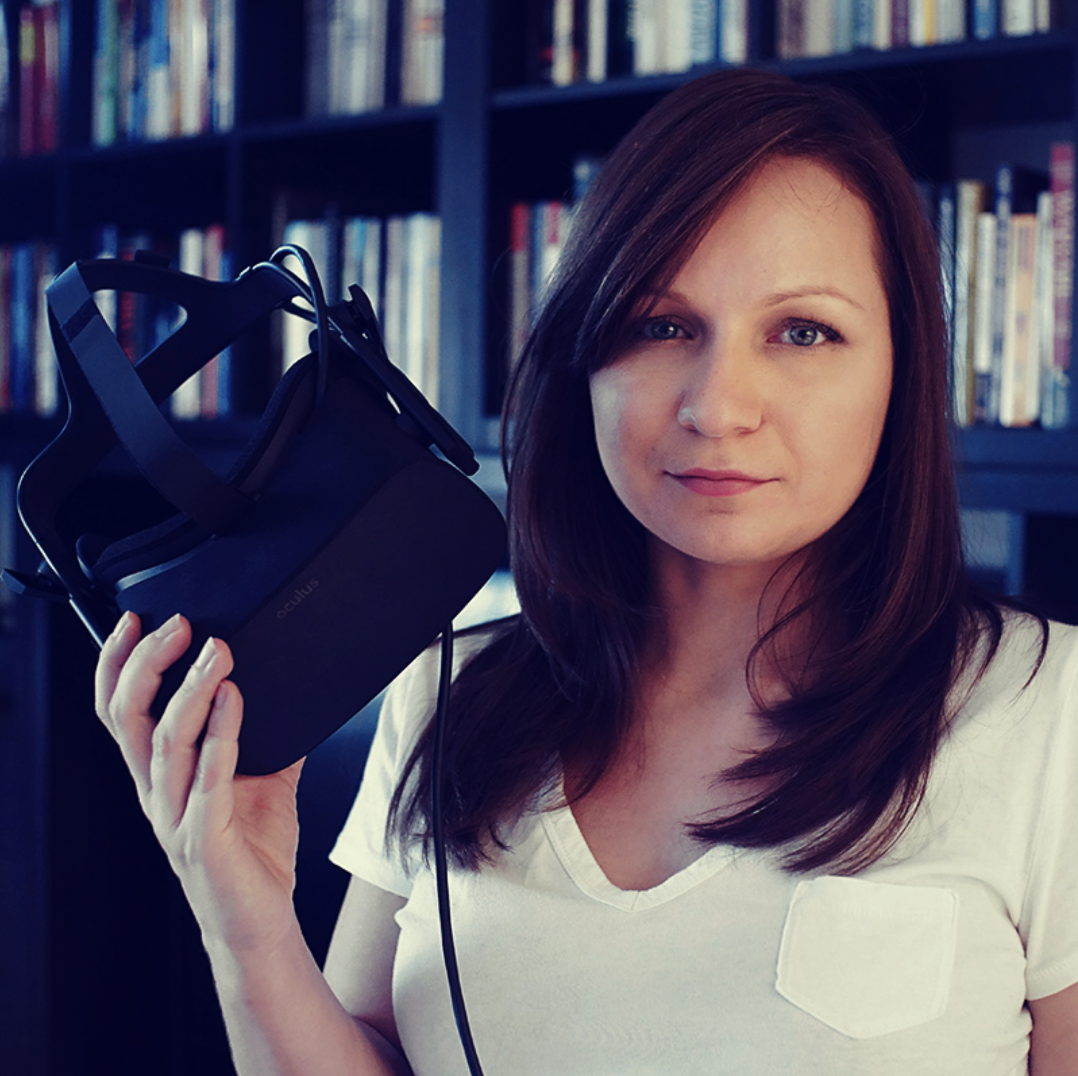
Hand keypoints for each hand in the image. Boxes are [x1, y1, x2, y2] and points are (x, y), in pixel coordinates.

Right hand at [95, 612, 304, 954]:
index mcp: (160, 774)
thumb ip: (266, 735)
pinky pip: (207, 779)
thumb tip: (291, 689)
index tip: (134, 620)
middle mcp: (156, 791)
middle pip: (128, 717)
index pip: (119, 710)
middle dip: (147, 664)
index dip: (116, 664)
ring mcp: (174, 816)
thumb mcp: (263, 778)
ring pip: (165, 742)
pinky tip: (237, 699)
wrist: (260, 919)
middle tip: (177, 625)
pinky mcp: (204, 838)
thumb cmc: (253, 850)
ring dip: (190, 691)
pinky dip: (222, 733)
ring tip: (218, 652)